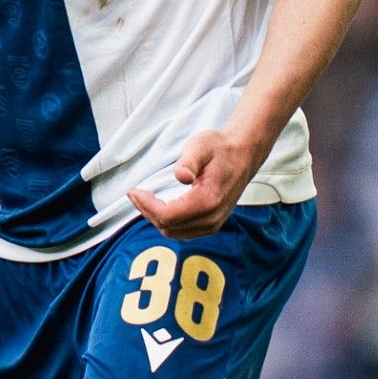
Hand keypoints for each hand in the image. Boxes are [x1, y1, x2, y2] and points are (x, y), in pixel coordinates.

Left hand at [127, 129, 263, 239]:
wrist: (243, 155)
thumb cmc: (220, 149)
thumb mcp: (201, 146)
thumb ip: (189, 161)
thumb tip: (181, 177)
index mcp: (208, 200)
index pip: (168, 216)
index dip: (146, 206)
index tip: (134, 191)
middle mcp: (212, 218)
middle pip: (168, 227)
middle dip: (147, 211)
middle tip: (135, 193)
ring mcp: (213, 225)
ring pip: (174, 233)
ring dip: (155, 218)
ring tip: (144, 199)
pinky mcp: (211, 225)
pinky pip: (182, 232)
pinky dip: (167, 222)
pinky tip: (160, 206)